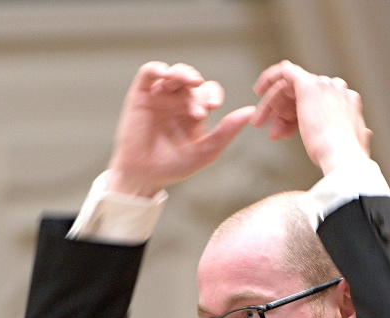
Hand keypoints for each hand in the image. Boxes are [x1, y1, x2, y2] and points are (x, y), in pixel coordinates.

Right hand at [106, 62, 255, 197]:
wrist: (143, 176)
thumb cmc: (173, 167)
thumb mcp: (205, 151)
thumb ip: (226, 131)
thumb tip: (249, 111)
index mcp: (194, 111)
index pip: (208, 91)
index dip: (213, 94)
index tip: (213, 106)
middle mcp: (177, 101)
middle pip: (192, 80)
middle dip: (197, 89)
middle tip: (198, 109)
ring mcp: (159, 96)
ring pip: (174, 73)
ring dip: (183, 74)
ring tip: (189, 83)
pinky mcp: (140, 95)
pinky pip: (148, 73)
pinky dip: (157, 69)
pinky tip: (165, 74)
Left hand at [252, 61, 371, 174]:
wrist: (341, 157)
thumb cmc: (345, 159)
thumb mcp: (354, 143)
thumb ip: (358, 134)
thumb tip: (366, 133)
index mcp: (348, 101)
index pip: (316, 102)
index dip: (295, 117)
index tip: (283, 134)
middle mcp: (337, 88)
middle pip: (300, 95)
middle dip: (282, 113)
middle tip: (271, 132)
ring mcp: (323, 84)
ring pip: (289, 87)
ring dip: (272, 105)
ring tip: (259, 123)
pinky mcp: (308, 84)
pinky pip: (285, 71)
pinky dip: (270, 78)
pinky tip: (258, 90)